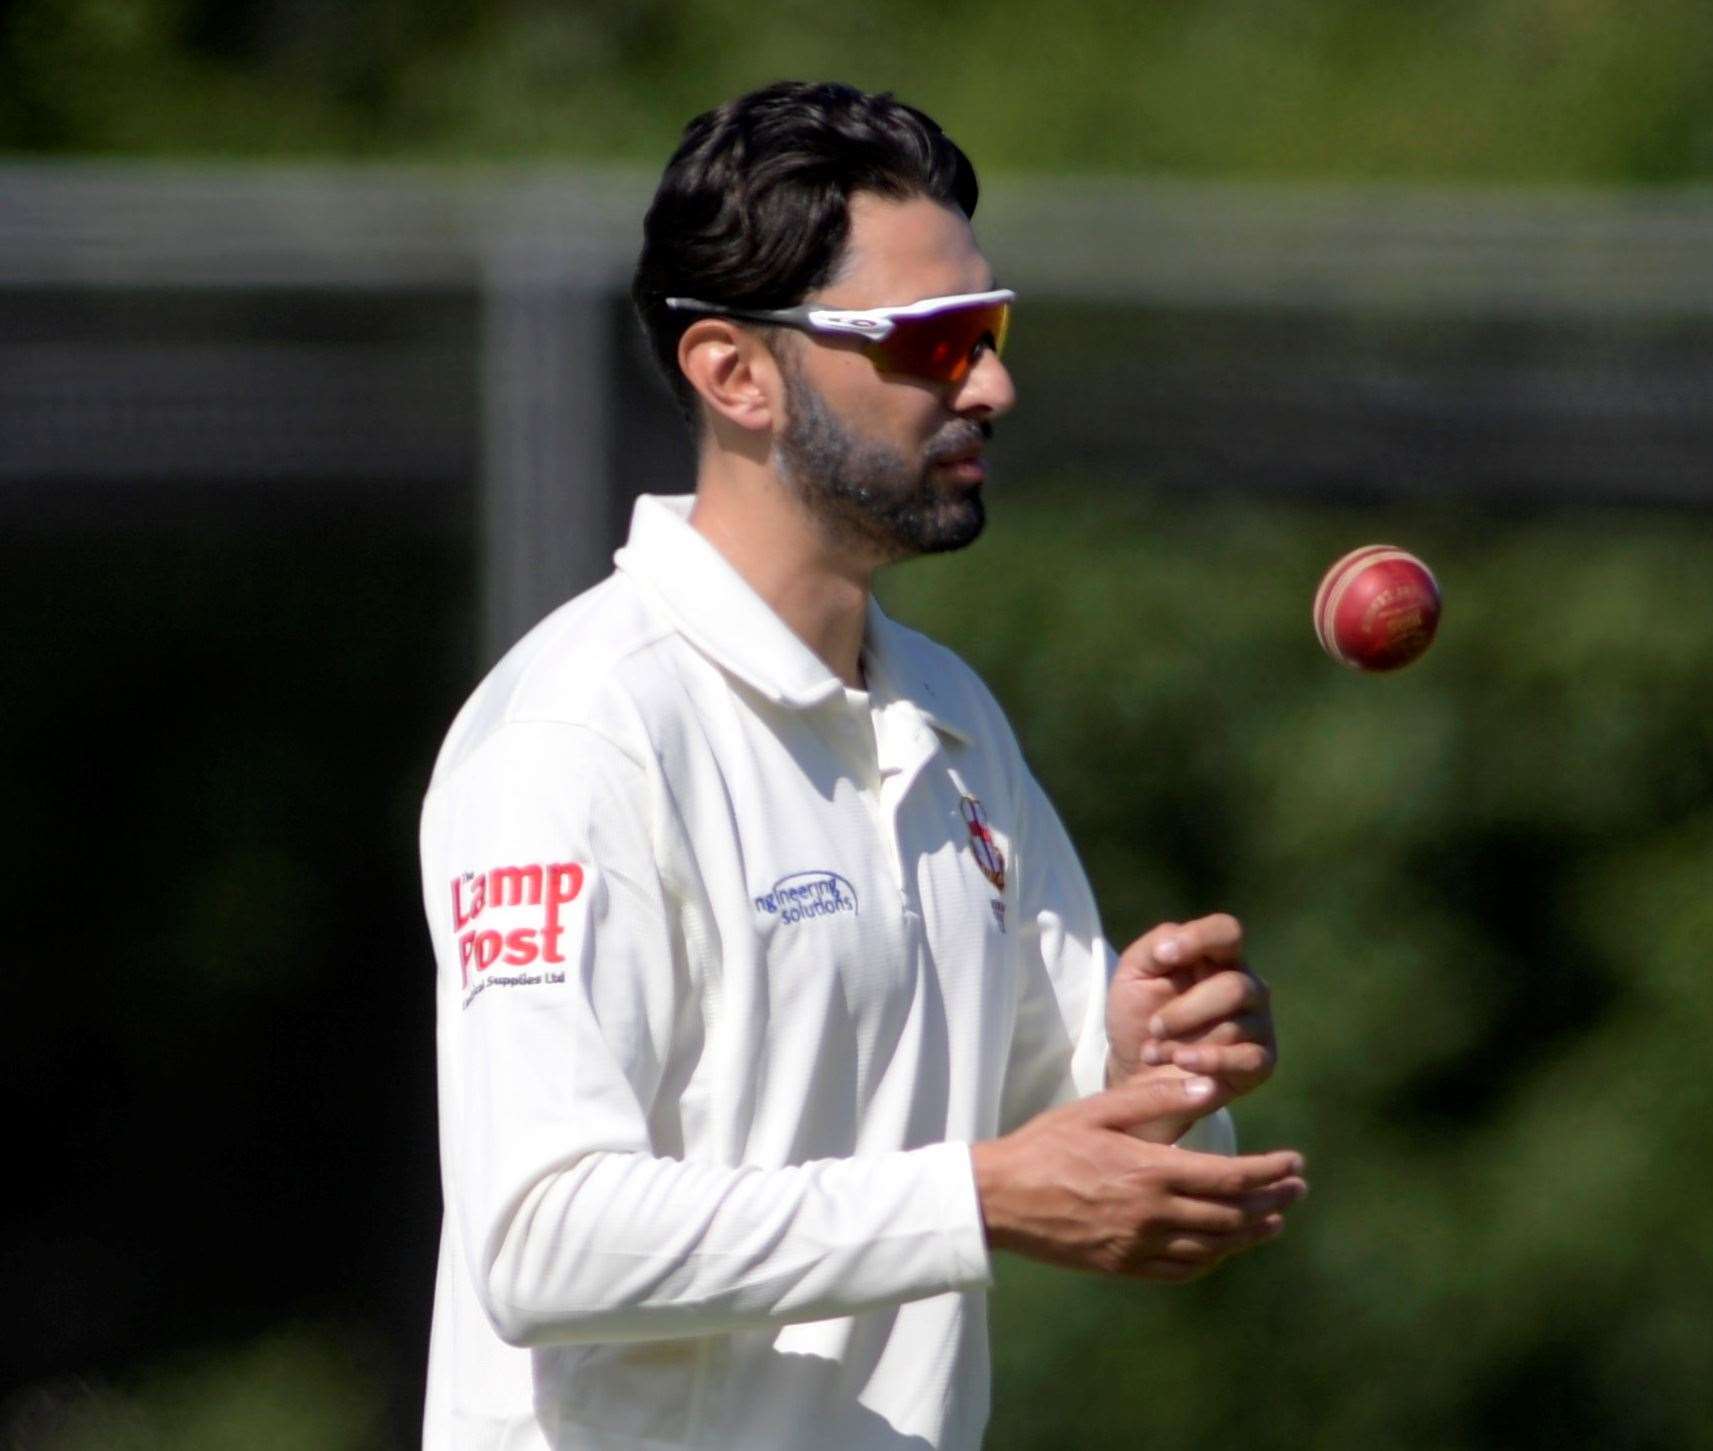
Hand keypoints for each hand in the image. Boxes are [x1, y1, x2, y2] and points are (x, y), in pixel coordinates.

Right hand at [970, 1074, 1306, 1281]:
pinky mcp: (1123, 1266)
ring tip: (1275, 1222)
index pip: (1230, 1177)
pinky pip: (1182, 1270)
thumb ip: (1155, 1098)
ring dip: (1251, 1235)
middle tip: (1297, 1190)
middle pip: (1231, 1216)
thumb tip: (1208, 1087)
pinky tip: (1224, 1249)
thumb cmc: (1047, 1144)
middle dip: (1272, 1202)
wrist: (1000, 1198)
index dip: (1270, 1172)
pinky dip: (1212, 1260)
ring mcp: (1139, 1246)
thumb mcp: (1098, 1109)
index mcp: (1151, 1171)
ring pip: (1213, 1248)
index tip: (1295, 1162)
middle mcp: (1152, 1214)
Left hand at [1106, 914, 1274, 1129]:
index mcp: (1218, 956)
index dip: (1199, 939)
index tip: (1164, 957)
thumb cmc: (1138, 1014)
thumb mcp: (1133, 974)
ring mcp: (1258, 1023)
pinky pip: (1248, 1059)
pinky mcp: (1261, 1061)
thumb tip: (1173, 944)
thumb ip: (1153, 947)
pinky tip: (1182, 1062)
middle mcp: (1246, 985)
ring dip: (1183, 1042)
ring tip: (1153, 1053)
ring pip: (1234, 1025)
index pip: (1227, 931)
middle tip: (1153, 1028)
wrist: (1135, 1071)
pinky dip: (1210, 1061)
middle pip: (1234, 987)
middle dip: (1185, 1011)